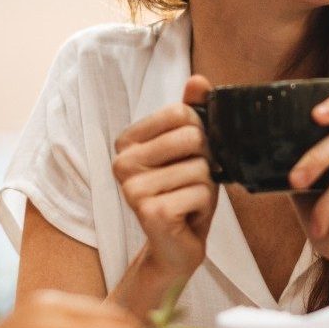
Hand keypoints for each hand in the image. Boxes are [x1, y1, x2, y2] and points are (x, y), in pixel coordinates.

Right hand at [113, 75, 217, 279]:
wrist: (176, 247)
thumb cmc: (184, 193)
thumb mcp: (191, 150)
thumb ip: (192, 113)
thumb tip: (197, 81)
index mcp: (127, 142)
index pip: (179, 113)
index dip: (200, 133)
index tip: (189, 157)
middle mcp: (122, 163)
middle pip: (192, 137)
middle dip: (206, 162)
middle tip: (191, 182)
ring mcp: (132, 189)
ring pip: (200, 168)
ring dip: (206, 188)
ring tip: (188, 201)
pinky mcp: (150, 212)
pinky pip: (201, 193)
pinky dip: (204, 206)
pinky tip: (187, 216)